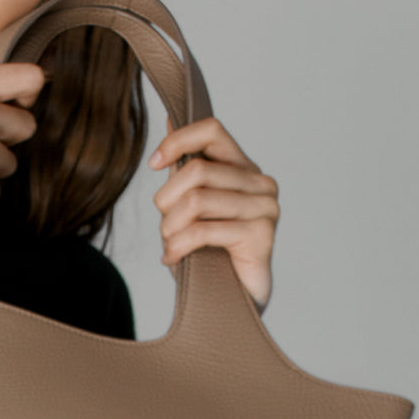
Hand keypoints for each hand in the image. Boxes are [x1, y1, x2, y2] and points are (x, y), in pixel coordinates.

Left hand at [149, 116, 278, 313]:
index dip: (177, 140)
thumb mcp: (191, 205)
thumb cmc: (212, 253)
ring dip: (170, 228)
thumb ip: (186, 166)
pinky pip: (204, 230)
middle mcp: (260, 182)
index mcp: (243, 168)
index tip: (153, 164)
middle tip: (164, 228)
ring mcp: (265, 207)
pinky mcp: (261, 235)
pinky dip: (178, 246)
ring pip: (196, 200)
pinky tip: (173, 259)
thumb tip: (170, 117)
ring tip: (170, 246)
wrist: (233, 301)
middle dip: (166, 201)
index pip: (211, 129)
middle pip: (196, 169)